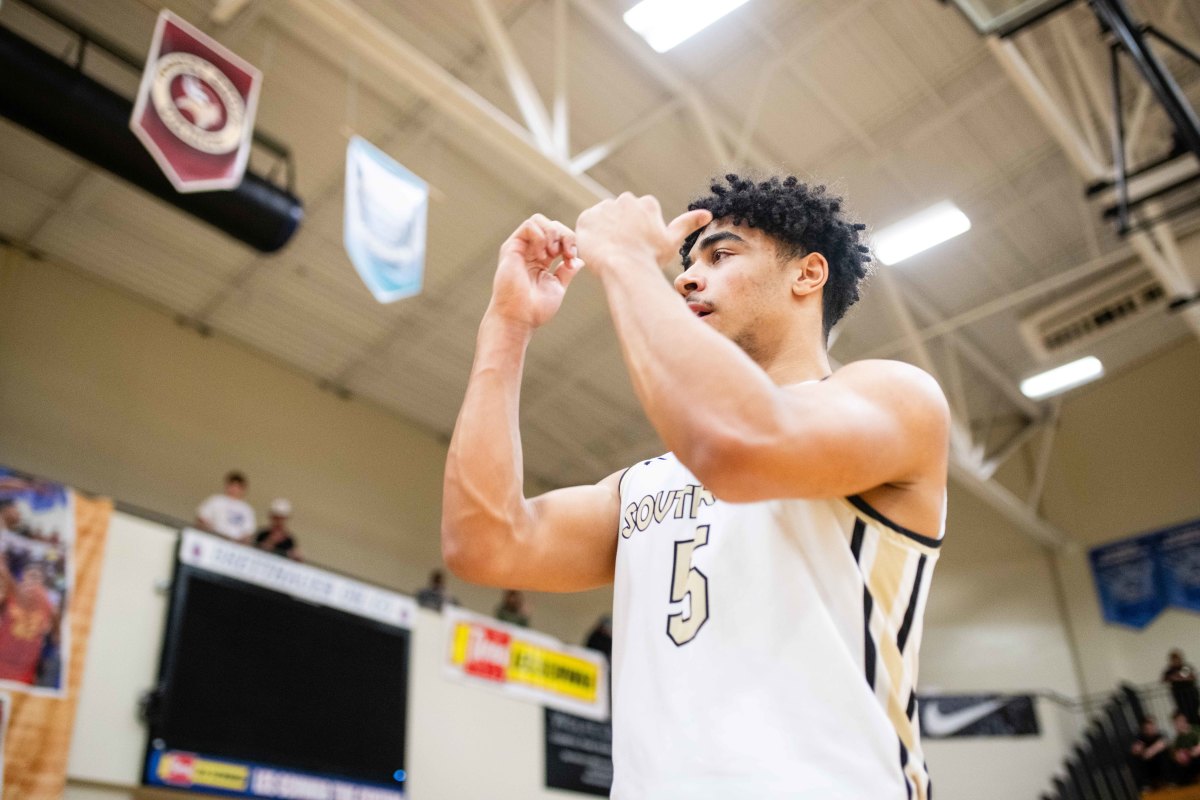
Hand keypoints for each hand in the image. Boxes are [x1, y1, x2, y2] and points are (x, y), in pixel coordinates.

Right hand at [488, 214, 581, 329]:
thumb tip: (579, 260)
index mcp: (542, 260)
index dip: (570, 241)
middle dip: (565, 235)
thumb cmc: (535, 308)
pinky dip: (541, 235)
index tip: (572, 258)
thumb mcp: (557, 286)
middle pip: (551, 225)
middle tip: (567, 253)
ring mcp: (520, 248)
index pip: (558, 237)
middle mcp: (530, 251)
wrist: (519, 317)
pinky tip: (542, 254)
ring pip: (539, 220)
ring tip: (554, 252)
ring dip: (553, 233)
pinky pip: (529, 226)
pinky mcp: (511, 247)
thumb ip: (566, 271)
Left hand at [575, 193, 711, 275]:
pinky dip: (590, 237)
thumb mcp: (673, 241)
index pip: (639, 214)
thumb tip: (708, 213)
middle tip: (624, 250)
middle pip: (620, 214)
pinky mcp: (586, 218)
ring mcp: (604, 208)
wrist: (625, 268)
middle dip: (620, 229)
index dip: (638, 232)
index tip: (638, 245)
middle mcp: (625, 200)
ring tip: (611, 252)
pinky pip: (586, 226)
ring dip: (604, 232)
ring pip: (602, 220)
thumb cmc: (651, 258)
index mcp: (646, 203)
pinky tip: (598, 249)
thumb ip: (688, 224)